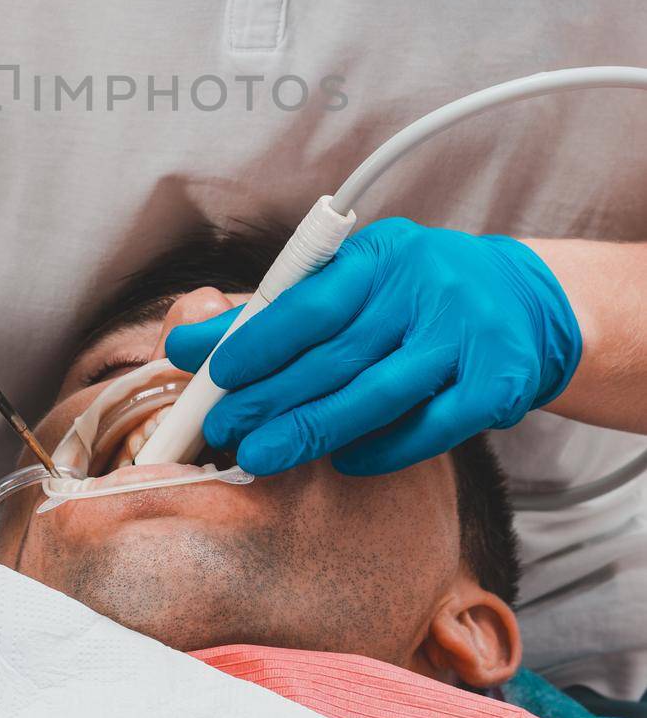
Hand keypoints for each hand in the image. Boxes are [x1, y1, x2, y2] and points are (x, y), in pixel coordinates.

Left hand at [165, 219, 580, 475]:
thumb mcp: (356, 279)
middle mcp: (425, 289)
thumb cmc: (418, 293)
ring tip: (263, 455)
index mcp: (381, 256)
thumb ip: (276, 310)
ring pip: (377, 393)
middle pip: (336, 355)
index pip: (309, 302)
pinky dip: (384, 449)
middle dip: (271, 396)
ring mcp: (465, 336)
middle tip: (223, 429)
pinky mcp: (499, 382)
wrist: (529, 302)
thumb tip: (188, 342)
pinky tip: (344, 462)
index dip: (258, 341)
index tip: (214, 374)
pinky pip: (431, 426)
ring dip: (314, 430)